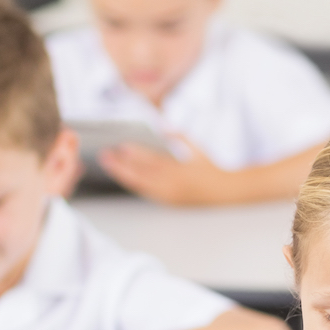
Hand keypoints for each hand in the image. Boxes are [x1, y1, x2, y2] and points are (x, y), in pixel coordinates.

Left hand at [99, 135, 233, 205]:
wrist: (224, 192)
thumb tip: (162, 127)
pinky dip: (133, 183)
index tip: (121, 146)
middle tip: (105, 156)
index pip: (153, 161)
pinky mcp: (167, 202)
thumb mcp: (197, 148)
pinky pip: (145, 192)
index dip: (135, 154)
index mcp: (180, 171)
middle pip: (141, 176)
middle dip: (121, 166)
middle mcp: (172, 186)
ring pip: (140, 186)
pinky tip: (124, 175)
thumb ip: (179, 137)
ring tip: (109, 165)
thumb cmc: (210, 168)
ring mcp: (168, 196)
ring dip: (123, 175)